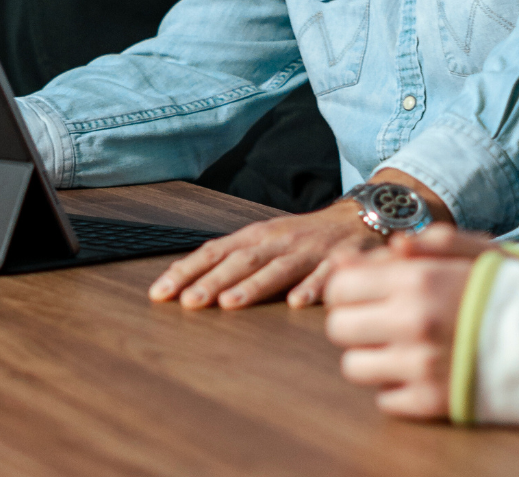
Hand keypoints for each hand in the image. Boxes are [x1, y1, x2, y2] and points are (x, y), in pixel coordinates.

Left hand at [148, 200, 367, 308]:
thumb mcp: (265, 240)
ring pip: (277, 268)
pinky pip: (326, 276)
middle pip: (240, 261)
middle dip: (212, 281)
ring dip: (253, 286)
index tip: (159, 293)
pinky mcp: (339, 260)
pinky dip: (312, 288)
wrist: (359, 216)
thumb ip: (231, 259)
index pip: (213, 252)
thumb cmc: (304, 237)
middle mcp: (278, 241)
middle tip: (187, 301)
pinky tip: (297, 303)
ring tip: (230, 303)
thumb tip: (184, 280)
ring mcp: (308, 251)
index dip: (186, 271)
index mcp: (256, 236)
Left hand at [323, 231, 487, 418]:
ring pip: (355, 367)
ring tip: (402, 348)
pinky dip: (396, 388)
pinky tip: (423, 372)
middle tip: (384, 320)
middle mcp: (413, 323)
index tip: (368, 291)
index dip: (349, 288)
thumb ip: (430, 244)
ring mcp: (422, 367)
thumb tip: (390, 245)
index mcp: (418, 280)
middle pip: (339, 328)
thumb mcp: (481, 252)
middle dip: (356, 321)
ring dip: (372, 357)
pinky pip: (385, 400)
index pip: (341, 287)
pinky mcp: (436, 404)